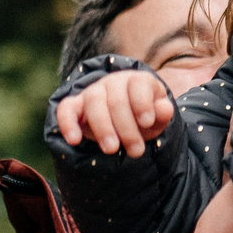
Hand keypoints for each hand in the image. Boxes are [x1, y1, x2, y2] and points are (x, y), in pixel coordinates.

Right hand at [55, 70, 174, 157]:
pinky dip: (67, 122)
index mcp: (136, 81)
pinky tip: (74, 140)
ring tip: (112, 150)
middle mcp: (113, 82)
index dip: (142, 102)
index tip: (147, 122)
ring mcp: (92, 92)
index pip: (138, 85)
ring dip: (102, 127)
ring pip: (93, 101)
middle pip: (116, 98)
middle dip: (126, 127)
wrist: (124, 120)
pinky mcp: (75, 106)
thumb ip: (162, 114)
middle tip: (136, 151)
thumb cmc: (143, 118)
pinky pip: (66, 108)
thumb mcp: (157, 119)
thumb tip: (166, 109)